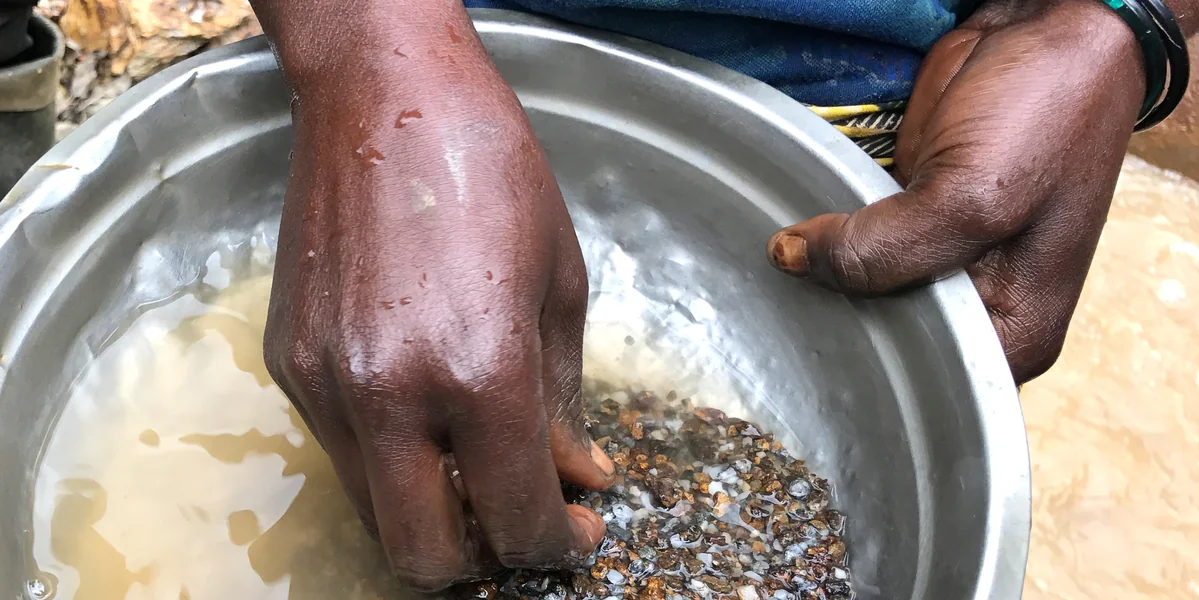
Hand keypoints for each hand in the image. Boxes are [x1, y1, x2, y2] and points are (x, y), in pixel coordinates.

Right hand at [258, 10, 613, 588]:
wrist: (381, 95)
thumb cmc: (490, 170)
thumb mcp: (557, 286)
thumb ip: (565, 402)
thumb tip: (577, 475)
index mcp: (478, 373)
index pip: (517, 519)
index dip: (559, 545)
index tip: (578, 532)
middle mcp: (388, 395)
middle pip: (422, 555)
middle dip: (481, 560)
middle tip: (519, 521)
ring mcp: (326, 384)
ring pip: (374, 512)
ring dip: (431, 514)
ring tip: (476, 465)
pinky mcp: (289, 364)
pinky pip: (341, 451)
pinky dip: (389, 459)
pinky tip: (423, 409)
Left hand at [766, 0, 1152, 382]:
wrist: (1044, 26)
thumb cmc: (1046, 115)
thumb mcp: (974, 197)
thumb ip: (888, 250)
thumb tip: (793, 261)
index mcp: (1013, 328)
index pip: (929, 377)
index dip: (871, 363)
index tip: (813, 344)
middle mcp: (975, 305)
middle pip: (888, 337)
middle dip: (839, 320)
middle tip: (779, 310)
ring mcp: (937, 259)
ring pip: (864, 292)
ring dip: (824, 280)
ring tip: (777, 278)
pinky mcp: (907, 215)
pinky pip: (854, 244)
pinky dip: (825, 240)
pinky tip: (789, 242)